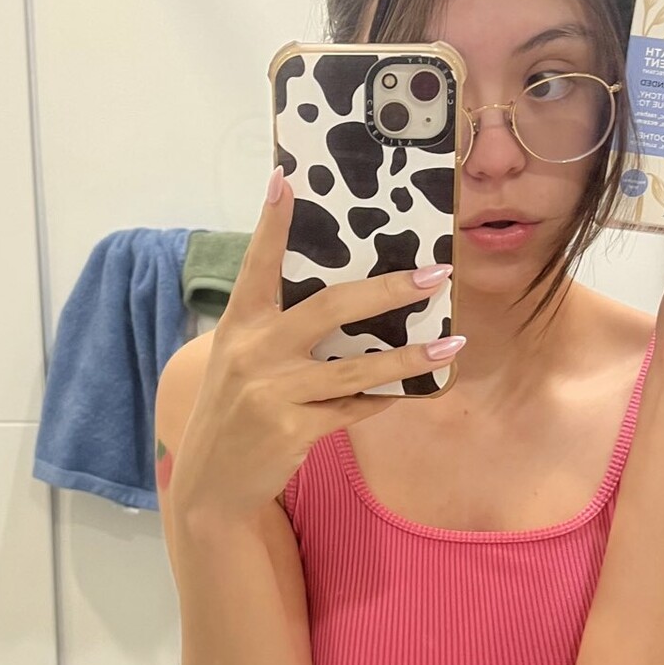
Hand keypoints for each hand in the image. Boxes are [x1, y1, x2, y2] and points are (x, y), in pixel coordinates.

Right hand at [169, 165, 463, 528]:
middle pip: (331, 309)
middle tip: (435, 274)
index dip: (272, 223)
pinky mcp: (292, 430)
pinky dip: (385, 400)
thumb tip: (349, 300)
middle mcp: (253, 352)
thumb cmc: (235, 412)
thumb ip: (277, 330)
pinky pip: (355, 409)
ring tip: (452, 345)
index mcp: (239, 326)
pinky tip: (416, 392)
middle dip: (389, 289)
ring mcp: (273, 393)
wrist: (212, 485)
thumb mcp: (240, 361)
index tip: (286, 179)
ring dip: (410, 357)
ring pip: (357, 368)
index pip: (258, 265)